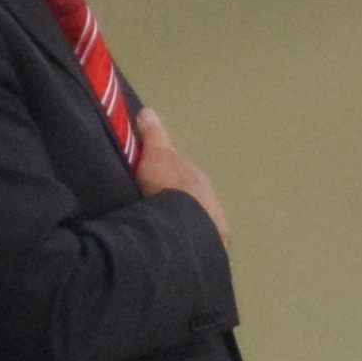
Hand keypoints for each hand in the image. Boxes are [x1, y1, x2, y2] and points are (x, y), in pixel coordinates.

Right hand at [126, 106, 226, 237]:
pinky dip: (189, 243)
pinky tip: (178, 249)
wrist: (184, 227)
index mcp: (198, 179)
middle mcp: (211, 201)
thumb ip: (153, 135)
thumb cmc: (169, 187)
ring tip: (167, 232)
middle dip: (180, 202)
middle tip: (159, 209)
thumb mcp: (155, 156)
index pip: (184, 174)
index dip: (169, 175)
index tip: (155, 181)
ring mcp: (213, 226)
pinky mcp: (211, 248)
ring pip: (198, 222)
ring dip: (185, 225)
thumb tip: (148, 111)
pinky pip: (198, 243)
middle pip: (193, 199)